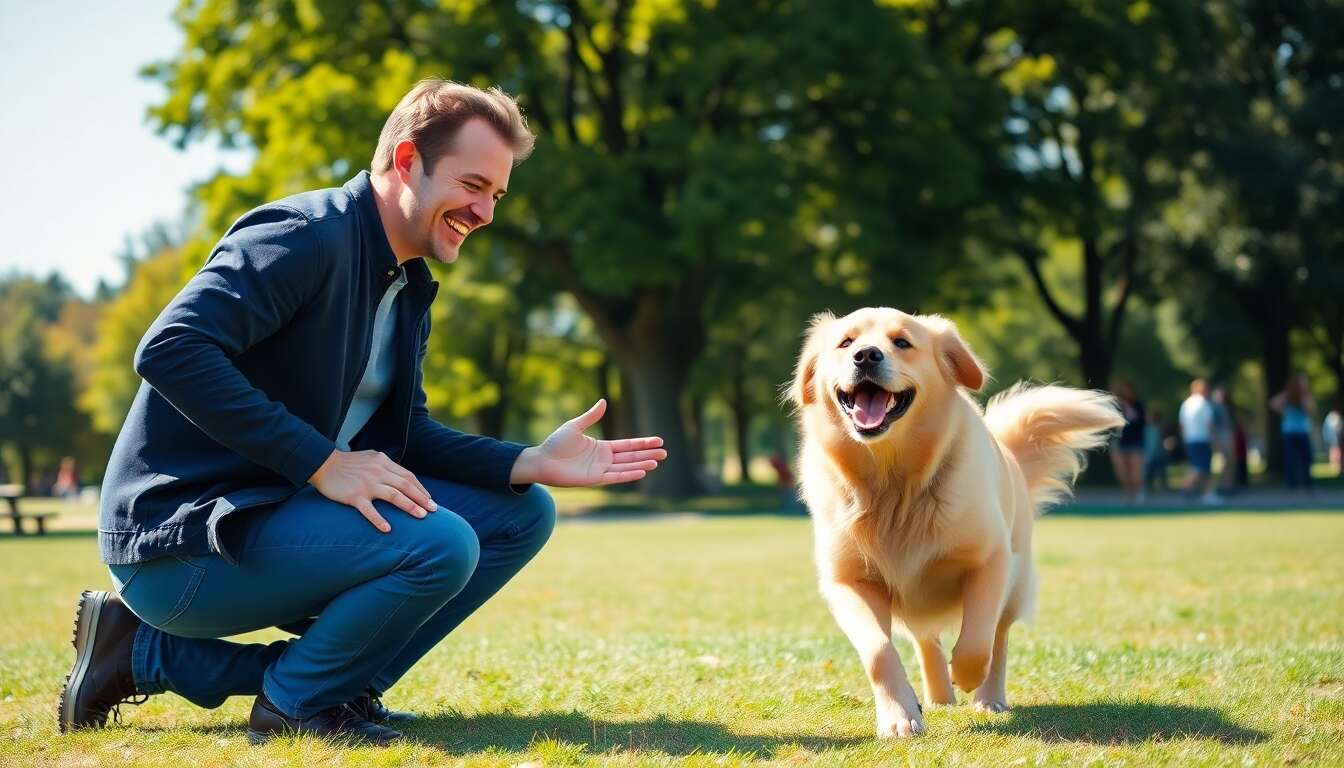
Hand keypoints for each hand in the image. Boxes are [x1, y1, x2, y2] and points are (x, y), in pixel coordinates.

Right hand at [308, 449, 436, 532]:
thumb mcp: (370, 458)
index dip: (421, 489)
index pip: (408, 476)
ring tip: (422, 517)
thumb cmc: (347, 463)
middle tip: (434, 510)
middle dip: (422, 498)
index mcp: (383, 462)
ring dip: (410, 506)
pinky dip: (379, 520)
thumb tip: (402, 478)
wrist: (322, 464)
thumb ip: (385, 466)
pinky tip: (388, 529)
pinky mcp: (354, 496)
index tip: (429, 500)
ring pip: (394, 496)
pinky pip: (369, 510)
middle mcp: (378, 471)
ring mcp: (367, 484)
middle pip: (406, 485)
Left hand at [510, 399, 665, 486]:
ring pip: (626, 467)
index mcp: (601, 447)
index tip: (658, 440)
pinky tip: (642, 471)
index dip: (642, 443)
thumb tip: (604, 401)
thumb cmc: (555, 444)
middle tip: (665, 453)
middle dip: (647, 454)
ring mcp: (600, 470)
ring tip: (657, 461)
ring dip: (642, 464)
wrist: (542, 460)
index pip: (627, 445)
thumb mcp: (575, 426)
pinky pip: (615, 476)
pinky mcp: (595, 479)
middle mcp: (604, 460)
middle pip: (631, 457)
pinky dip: (629, 474)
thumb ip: (591, 416)